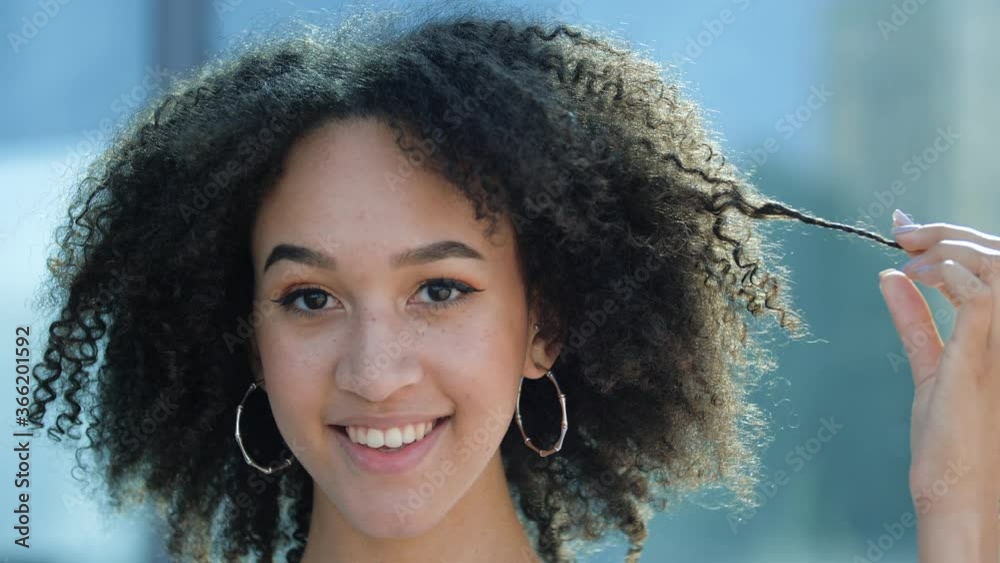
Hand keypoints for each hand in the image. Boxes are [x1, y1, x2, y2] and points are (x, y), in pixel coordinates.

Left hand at [879, 209, 999, 561]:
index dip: (954, 237)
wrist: (959, 493)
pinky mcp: (983, 359)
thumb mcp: (933, 365)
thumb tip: (890, 279)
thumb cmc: (951, 439)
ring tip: (909, 255)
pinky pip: (982, 300)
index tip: (908, 228)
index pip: (995, 266)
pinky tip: (922, 274)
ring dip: (949, 249)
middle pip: (999, 257)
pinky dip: (953, 277)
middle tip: (904, 232)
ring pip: (997, 267)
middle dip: (949, 234)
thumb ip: (915, 321)